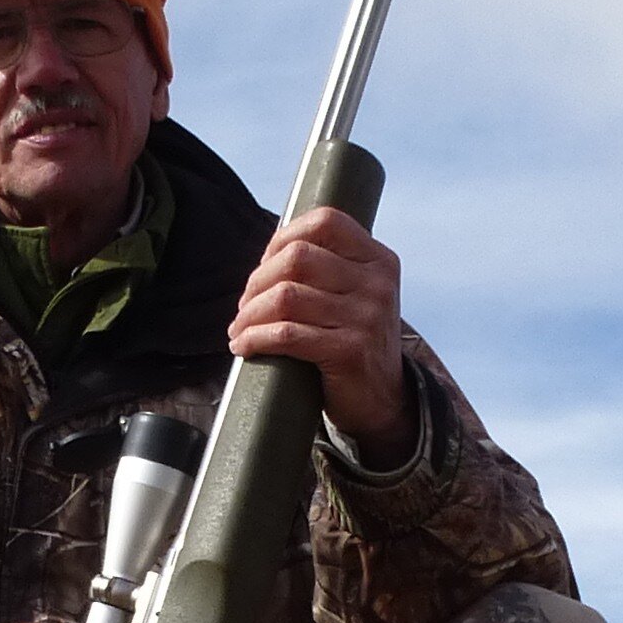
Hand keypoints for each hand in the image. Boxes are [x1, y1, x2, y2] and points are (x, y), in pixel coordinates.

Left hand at [229, 208, 414, 467]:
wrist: (384, 401)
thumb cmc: (355, 342)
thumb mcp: (357, 295)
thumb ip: (330, 268)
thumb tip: (270, 252)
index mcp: (379, 260)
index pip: (326, 222)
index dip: (283, 237)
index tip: (263, 266)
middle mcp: (377, 284)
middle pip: (297, 259)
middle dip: (258, 281)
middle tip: (245, 306)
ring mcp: (366, 317)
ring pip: (285, 297)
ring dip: (249, 314)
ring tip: (239, 328)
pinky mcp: (349, 351)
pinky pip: (286, 335)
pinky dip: (255, 338)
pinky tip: (243, 346)